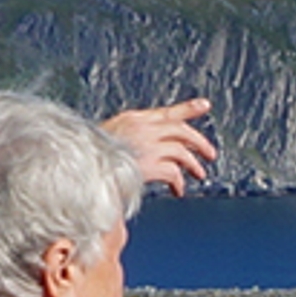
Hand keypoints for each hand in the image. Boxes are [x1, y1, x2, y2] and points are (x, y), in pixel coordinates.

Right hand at [103, 99, 217, 196]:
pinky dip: (179, 182)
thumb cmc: (95, 158)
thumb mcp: (111, 137)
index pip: (167, 112)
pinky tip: (178, 190)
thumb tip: (153, 146)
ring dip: (193, 164)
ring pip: (181, 151)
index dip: (188, 108)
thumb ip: (133, 137)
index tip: (204, 105)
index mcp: (133, 119)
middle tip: (210, 153)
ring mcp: (146, 145)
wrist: (85, 171)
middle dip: (199, 142)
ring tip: (200, 173)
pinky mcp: (149, 164)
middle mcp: (142, 128)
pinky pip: (174, 172)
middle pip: (180, 130)